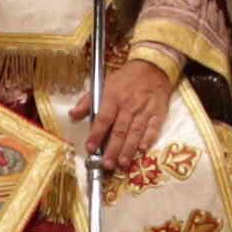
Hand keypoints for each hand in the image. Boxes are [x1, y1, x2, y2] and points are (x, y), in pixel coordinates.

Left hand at [90, 57, 171, 176]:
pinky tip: (143, 149)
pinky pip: (154, 127)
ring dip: (129, 149)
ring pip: (136, 132)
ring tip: (122, 163)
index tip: (90, 148)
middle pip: (120, 130)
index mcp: (113, 97)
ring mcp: (145, 109)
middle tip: (107, 164)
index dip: (96, 134)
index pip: (103, 118)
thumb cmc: (125, 78)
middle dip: (113, 149)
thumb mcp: (103, 84)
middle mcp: (129, 105)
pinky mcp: (159, 112)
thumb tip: (72, 114)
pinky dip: (149, 138)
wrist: (152, 67)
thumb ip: (87, 101)